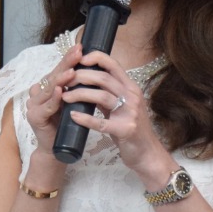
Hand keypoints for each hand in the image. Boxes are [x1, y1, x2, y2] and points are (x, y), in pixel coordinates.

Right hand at [25, 44, 80, 156]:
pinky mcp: (34, 117)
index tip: (80, 47)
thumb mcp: (72, 102)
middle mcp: (37, 93)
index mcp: (46, 88)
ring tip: (72, 71)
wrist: (57, 149)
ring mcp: (33, 105)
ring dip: (60, 80)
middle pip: (53, 76)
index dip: (68, 59)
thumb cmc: (66, 124)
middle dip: (66, 63)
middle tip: (78, 52)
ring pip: (48, 89)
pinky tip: (60, 91)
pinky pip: (46, 107)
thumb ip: (75, 87)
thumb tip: (91, 68)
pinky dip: (53, 99)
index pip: (58, 70)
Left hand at [65, 49, 172, 177]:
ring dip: (79, 94)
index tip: (79, 59)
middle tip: (65, 80)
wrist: (148, 153)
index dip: (95, 58)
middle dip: (81, 76)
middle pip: (103, 78)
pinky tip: (72, 116)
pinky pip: (101, 122)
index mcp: (130, 88)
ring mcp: (130, 113)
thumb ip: (107, 94)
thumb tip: (85, 81)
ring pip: (101, 96)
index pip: (113, 65)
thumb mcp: (121, 107)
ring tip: (65, 97)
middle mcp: (132, 96)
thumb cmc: (131, 129)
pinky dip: (85, 119)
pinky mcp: (125, 130)